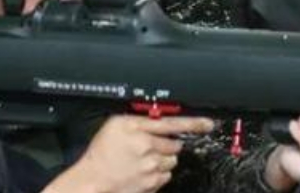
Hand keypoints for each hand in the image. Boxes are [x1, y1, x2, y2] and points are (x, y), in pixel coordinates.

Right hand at [42, 115, 214, 192]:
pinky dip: (158, 173)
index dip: (193, 123)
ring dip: (163, 159)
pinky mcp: (152, 184)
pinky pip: (165, 176)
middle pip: (175, 144)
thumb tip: (156, 116)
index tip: (208, 123)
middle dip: (167, 144)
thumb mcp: (115, 124)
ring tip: (145, 160)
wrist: (92, 182)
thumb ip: (139, 118)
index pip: (173, 123)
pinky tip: (143, 171)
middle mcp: (149, 149)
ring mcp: (151, 168)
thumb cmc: (100, 153)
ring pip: (172, 161)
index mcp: (139, 131)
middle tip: (151, 146)